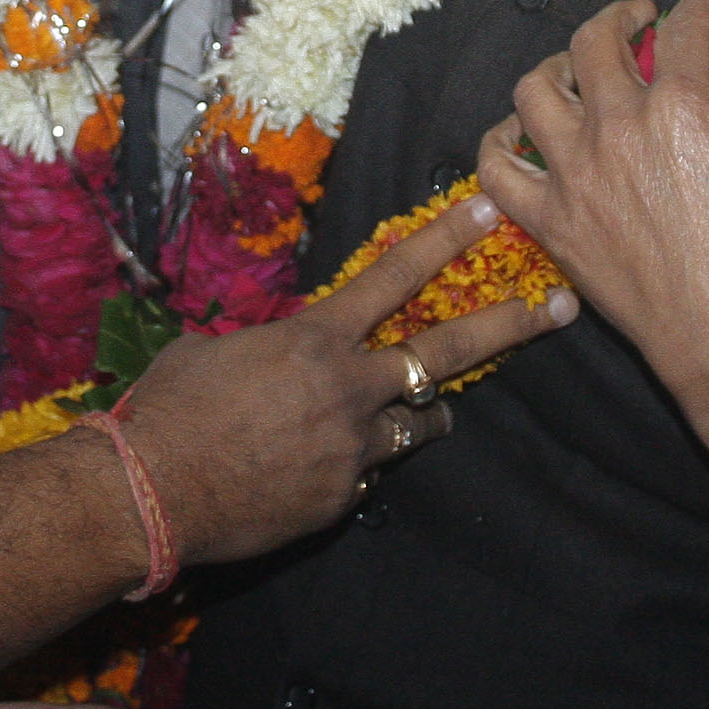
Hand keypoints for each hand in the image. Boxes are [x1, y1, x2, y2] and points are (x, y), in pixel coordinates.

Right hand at [126, 194, 578, 566]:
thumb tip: (271, 352)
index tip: (488, 210)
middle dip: (508, 325)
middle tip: (557, 308)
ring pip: (419, 422)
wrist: (151, 491)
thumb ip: (266, 346)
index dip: (445, 240)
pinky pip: (370, 474)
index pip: (394, 277)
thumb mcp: (216, 352)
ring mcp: (353, 447)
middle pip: (446, 349)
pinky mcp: (343, 498)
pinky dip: (356, 465)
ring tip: (434, 411)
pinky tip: (314, 467)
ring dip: (425, 413)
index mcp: (314, 339)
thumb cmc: (169, 407)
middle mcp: (348, 388)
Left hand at [475, 0, 708, 477]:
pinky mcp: (552, 223)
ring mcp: (575, 177)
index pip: (683, 29)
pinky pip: (496, 168)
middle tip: (639, 20)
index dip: (696, 4)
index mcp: (681, 106)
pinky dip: (500, 141)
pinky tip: (521, 132)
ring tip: (577, 68)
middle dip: (620, 18)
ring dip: (555, 67)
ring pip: (535, 92)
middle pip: (596, 44)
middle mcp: (616, 130)